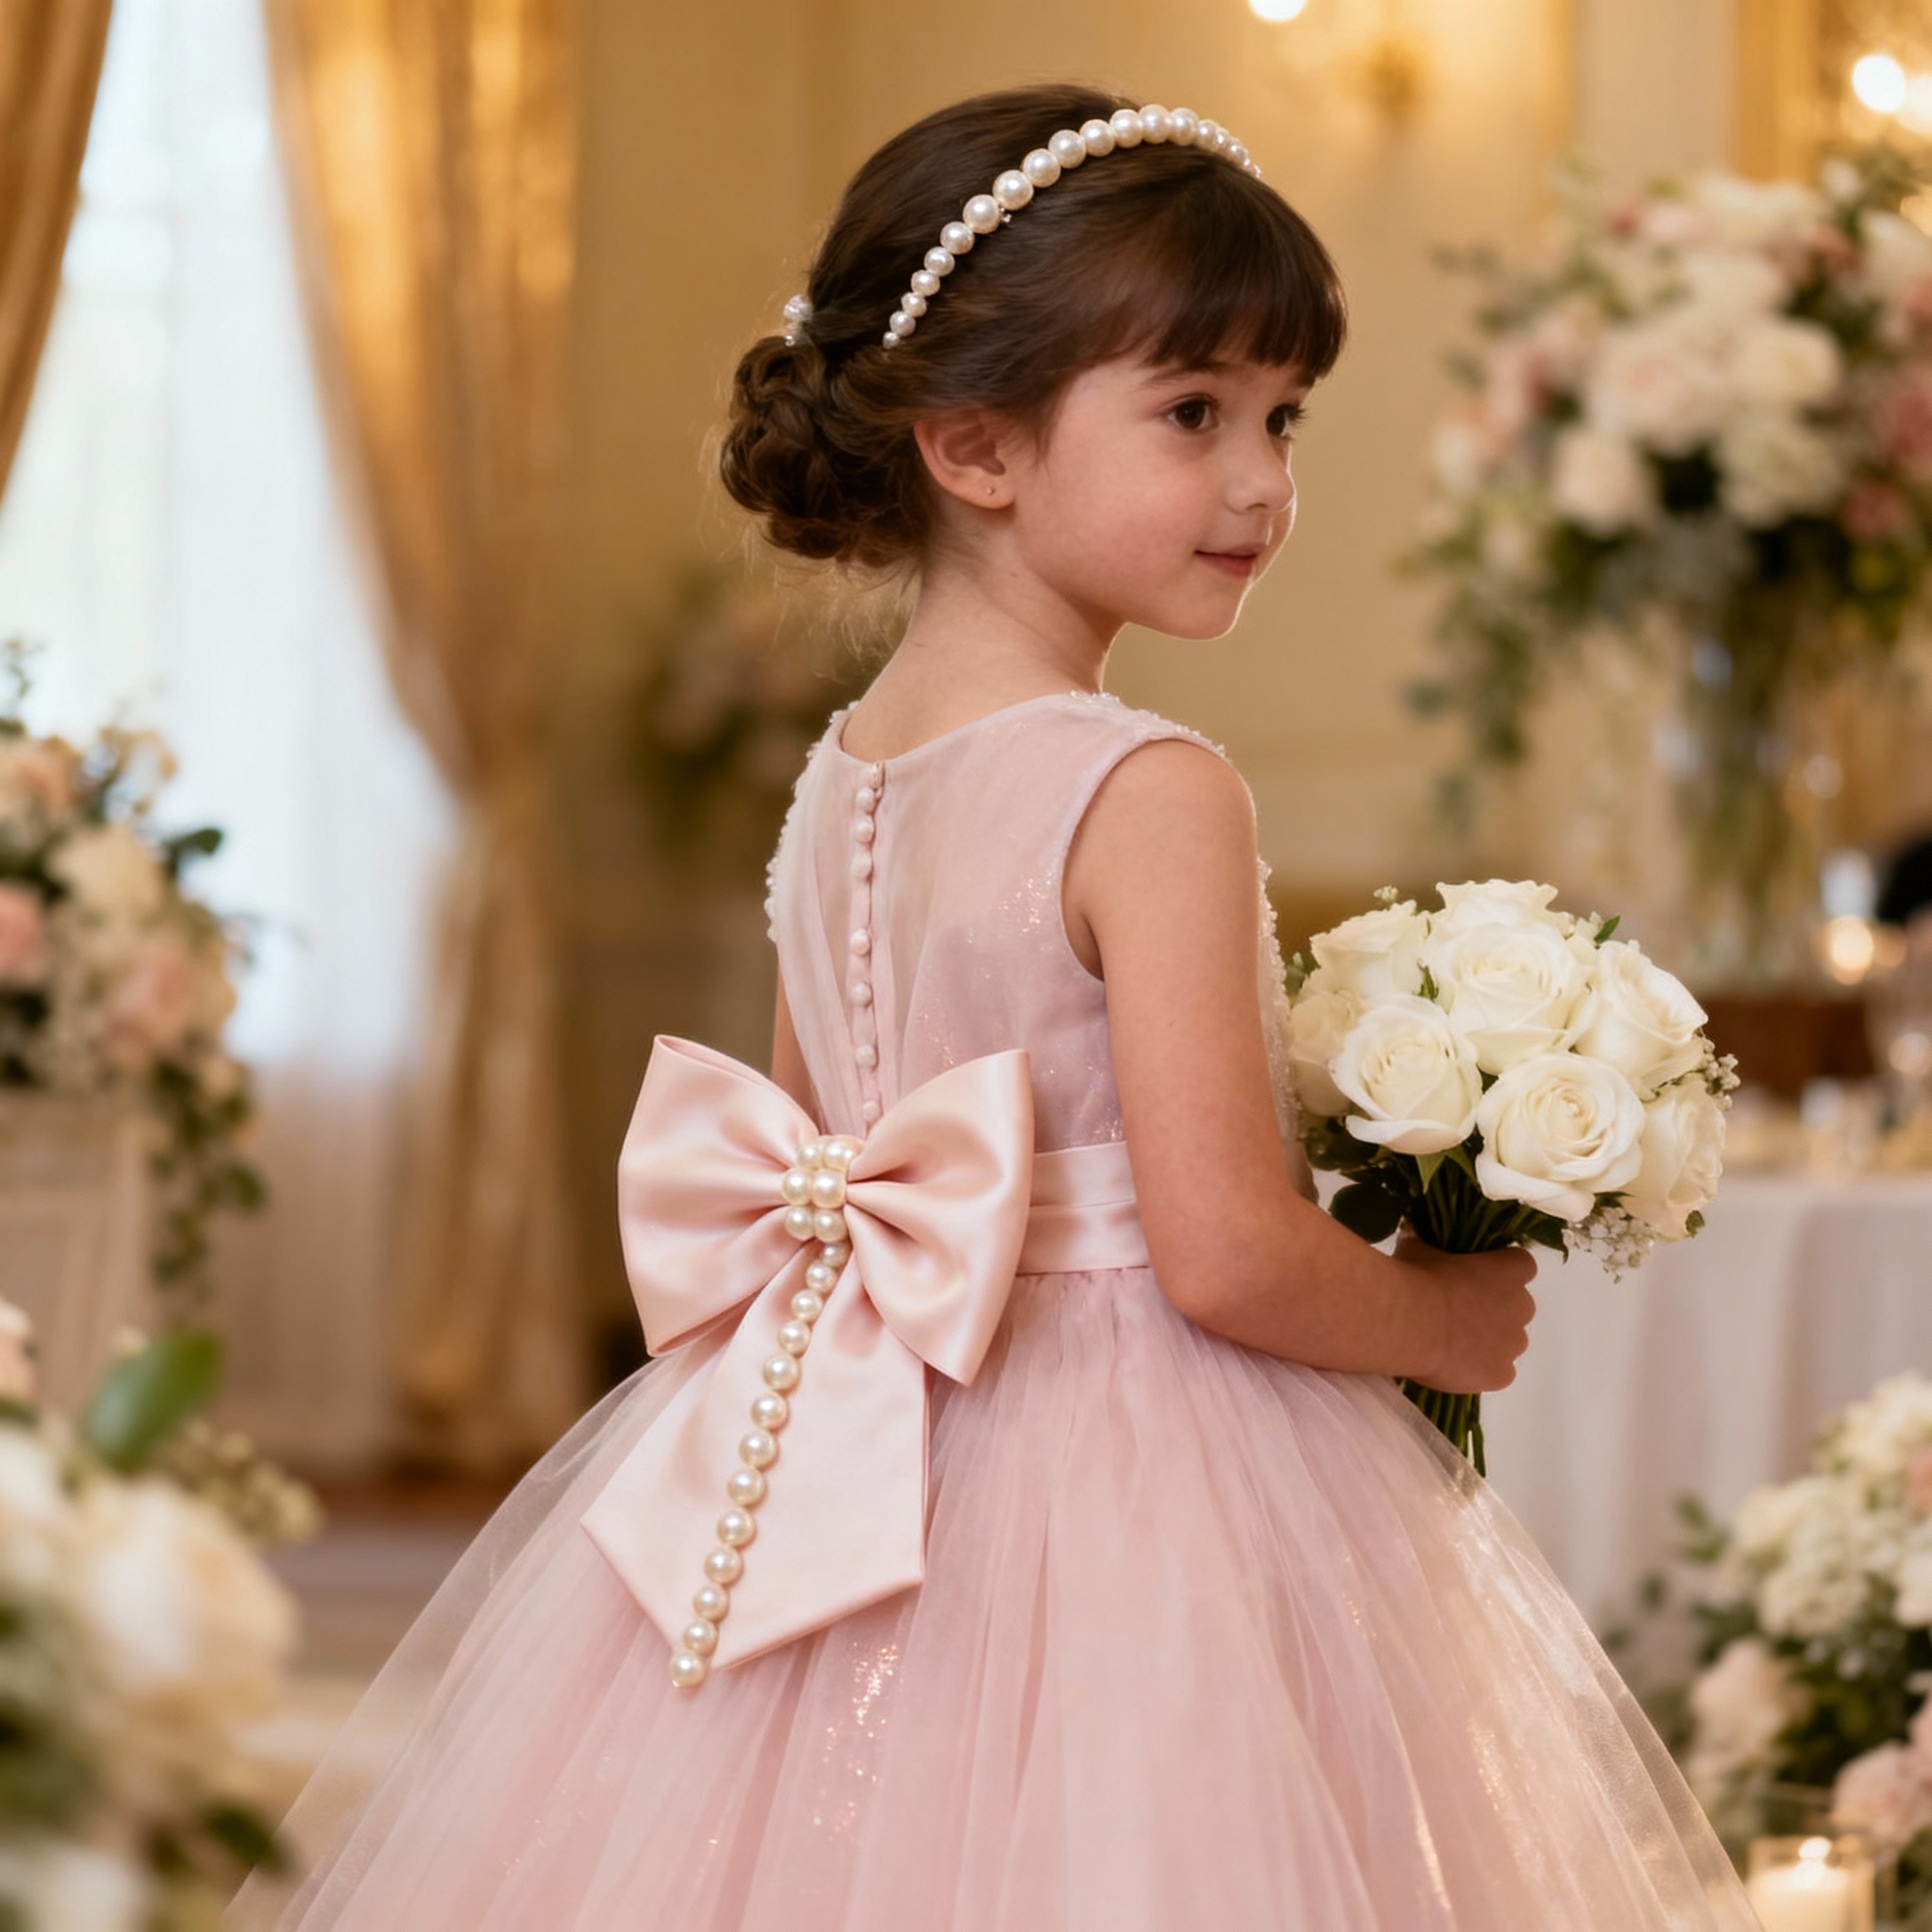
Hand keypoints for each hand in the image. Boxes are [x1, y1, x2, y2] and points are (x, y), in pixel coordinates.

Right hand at [1397, 1233, 1536, 1393]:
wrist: (1407, 1323)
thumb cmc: (1417, 1278)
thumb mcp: (1421, 1247)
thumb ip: (1438, 1250)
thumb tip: (1429, 1253)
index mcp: (1509, 1269)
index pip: (1521, 1265)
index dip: (1500, 1271)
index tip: (1476, 1275)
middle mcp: (1522, 1305)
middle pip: (1517, 1306)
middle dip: (1495, 1309)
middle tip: (1458, 1311)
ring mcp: (1514, 1343)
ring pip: (1508, 1342)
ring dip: (1488, 1341)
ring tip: (1450, 1342)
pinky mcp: (1502, 1374)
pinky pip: (1497, 1372)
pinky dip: (1480, 1370)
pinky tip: (1452, 1365)